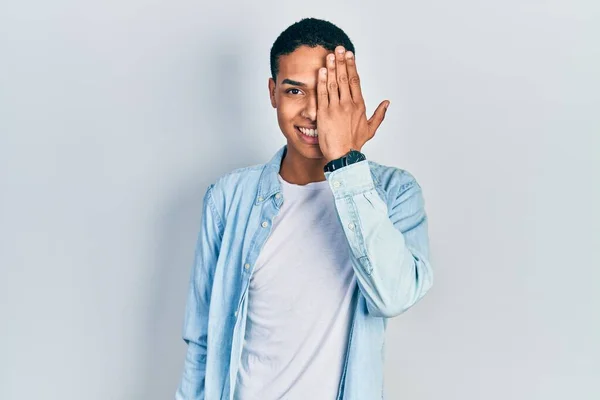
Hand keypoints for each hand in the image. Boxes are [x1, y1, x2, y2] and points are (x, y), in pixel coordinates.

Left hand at [316, 46, 389, 161]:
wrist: (343, 156)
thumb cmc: (355, 144)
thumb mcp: (370, 129)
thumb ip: (379, 114)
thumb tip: (387, 103)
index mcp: (359, 105)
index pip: (355, 81)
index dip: (351, 66)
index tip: (349, 55)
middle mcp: (348, 104)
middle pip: (344, 78)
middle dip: (341, 61)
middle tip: (339, 48)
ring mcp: (336, 108)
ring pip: (333, 83)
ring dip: (331, 67)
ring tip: (330, 55)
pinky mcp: (324, 113)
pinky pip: (323, 94)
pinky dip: (322, 81)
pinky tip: (321, 70)